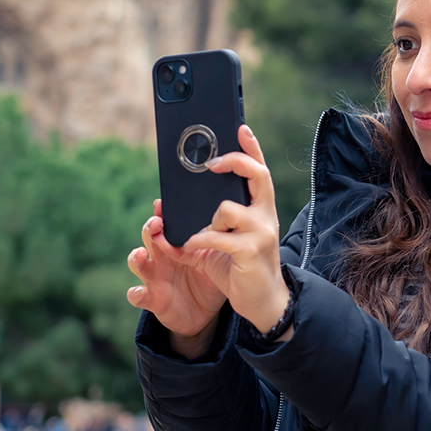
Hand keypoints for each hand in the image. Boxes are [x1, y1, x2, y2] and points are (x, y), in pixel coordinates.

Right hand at [128, 200, 227, 357]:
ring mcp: (154, 278)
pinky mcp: (152, 299)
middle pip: (149, 237)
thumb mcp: (215, 260)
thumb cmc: (208, 280)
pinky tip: (140, 291)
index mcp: (176, 245)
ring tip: (142, 254)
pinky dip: (136, 293)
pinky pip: (138, 295)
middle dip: (150, 228)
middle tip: (157, 223)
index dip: (161, 213)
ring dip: (137, 257)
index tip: (162, 203)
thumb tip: (233, 215)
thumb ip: (217, 241)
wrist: (206, 314)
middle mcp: (161, 258)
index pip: (166, 224)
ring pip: (138, 263)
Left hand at [177, 125, 290, 336]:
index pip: (259, 170)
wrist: (263, 302)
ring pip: (228, 208)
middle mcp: (265, 215)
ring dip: (209, 220)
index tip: (240, 128)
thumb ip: (200, 226)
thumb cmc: (241, 268)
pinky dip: (198, 240)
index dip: (251, 147)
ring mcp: (261, 232)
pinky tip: (192, 246)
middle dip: (234, 161)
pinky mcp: (250, 251)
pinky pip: (217, 236)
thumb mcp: (221, 242)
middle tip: (212, 164)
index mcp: (260, 208)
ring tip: (205, 235)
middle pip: (256, 174)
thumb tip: (165, 213)